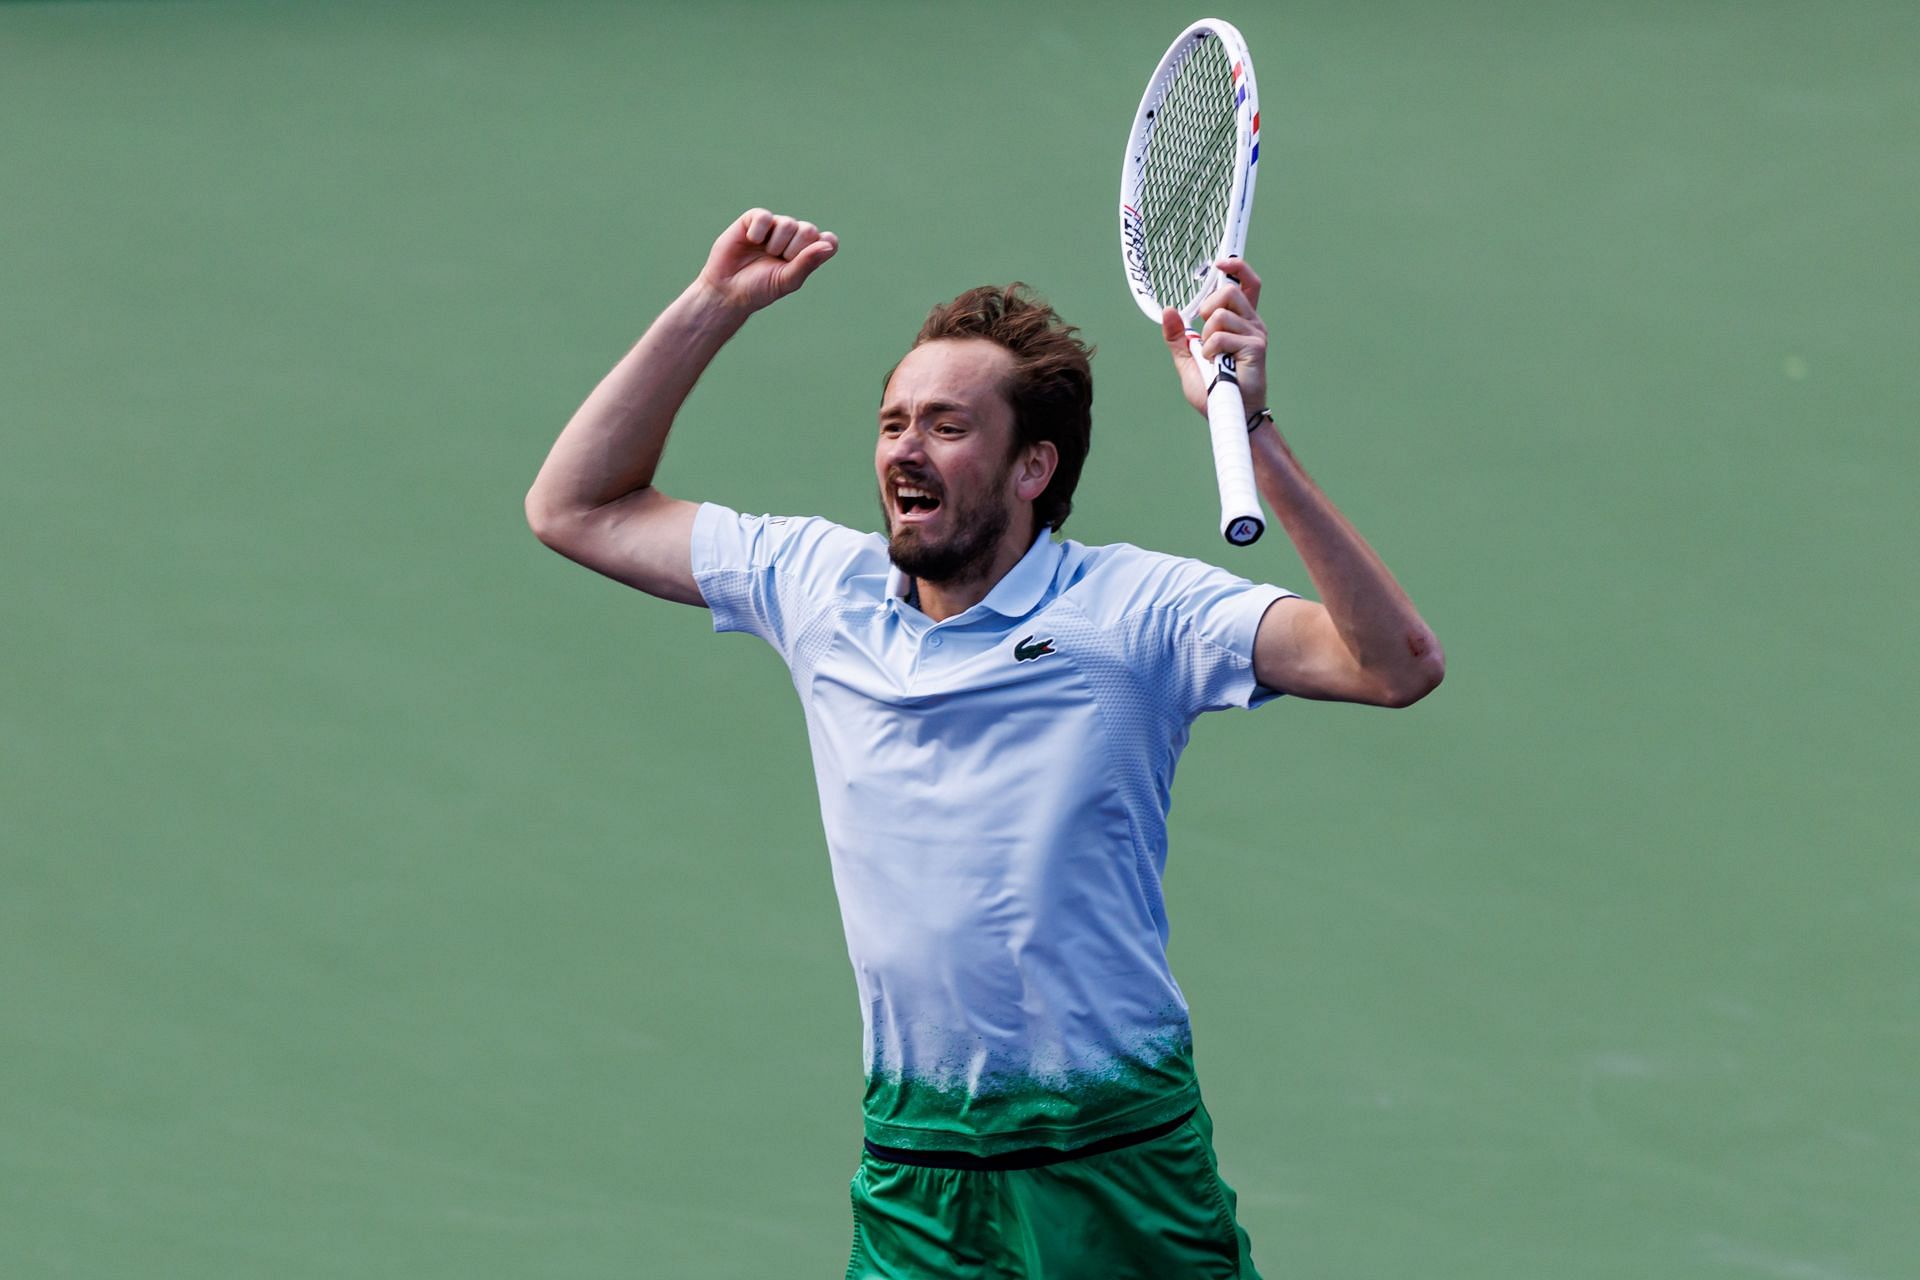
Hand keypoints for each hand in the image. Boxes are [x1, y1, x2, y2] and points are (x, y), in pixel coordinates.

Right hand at [695, 209, 838, 314]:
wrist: (727, 289)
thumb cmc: (759, 288)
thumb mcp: (786, 280)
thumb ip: (807, 262)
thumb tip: (828, 245)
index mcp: (806, 253)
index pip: (828, 240)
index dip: (819, 247)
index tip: (802, 262)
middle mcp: (793, 238)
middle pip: (809, 230)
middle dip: (793, 249)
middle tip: (778, 260)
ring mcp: (774, 227)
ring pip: (788, 223)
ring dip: (776, 243)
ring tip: (764, 253)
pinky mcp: (753, 220)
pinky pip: (764, 216)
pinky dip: (759, 231)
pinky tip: (751, 240)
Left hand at [1158, 258, 1267, 419]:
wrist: (1229, 414)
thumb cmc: (1214, 389)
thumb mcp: (1189, 359)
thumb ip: (1178, 337)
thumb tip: (1168, 310)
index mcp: (1240, 321)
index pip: (1247, 283)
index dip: (1236, 267)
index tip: (1220, 264)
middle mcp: (1252, 323)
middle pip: (1229, 291)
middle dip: (1208, 307)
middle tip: (1204, 331)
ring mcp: (1255, 334)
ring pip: (1220, 314)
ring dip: (1206, 337)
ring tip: (1211, 357)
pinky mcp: (1255, 348)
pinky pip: (1220, 336)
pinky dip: (1209, 351)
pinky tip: (1216, 365)